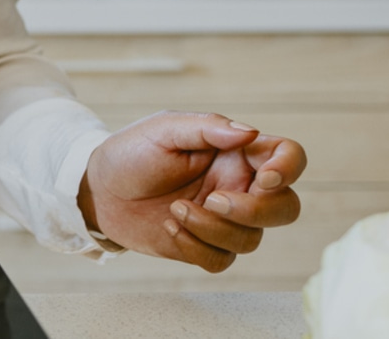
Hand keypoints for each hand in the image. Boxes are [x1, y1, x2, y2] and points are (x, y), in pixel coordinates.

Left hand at [79, 111, 304, 272]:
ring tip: (175, 209)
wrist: (98, 190)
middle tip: (213, 199)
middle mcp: (237, 186)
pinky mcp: (204, 246)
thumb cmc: (131, 153)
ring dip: (213, 228)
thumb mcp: (163, 129)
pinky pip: (222, 261)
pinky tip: (170, 226)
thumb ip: (207, 127)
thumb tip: (250, 131)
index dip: (289, 168)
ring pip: (251, 239)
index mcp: (235, 152)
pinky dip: (196, 247)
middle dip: (255, 210)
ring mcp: (223, 219)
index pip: (288, 157)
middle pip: (285, 208)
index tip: (265, 177)